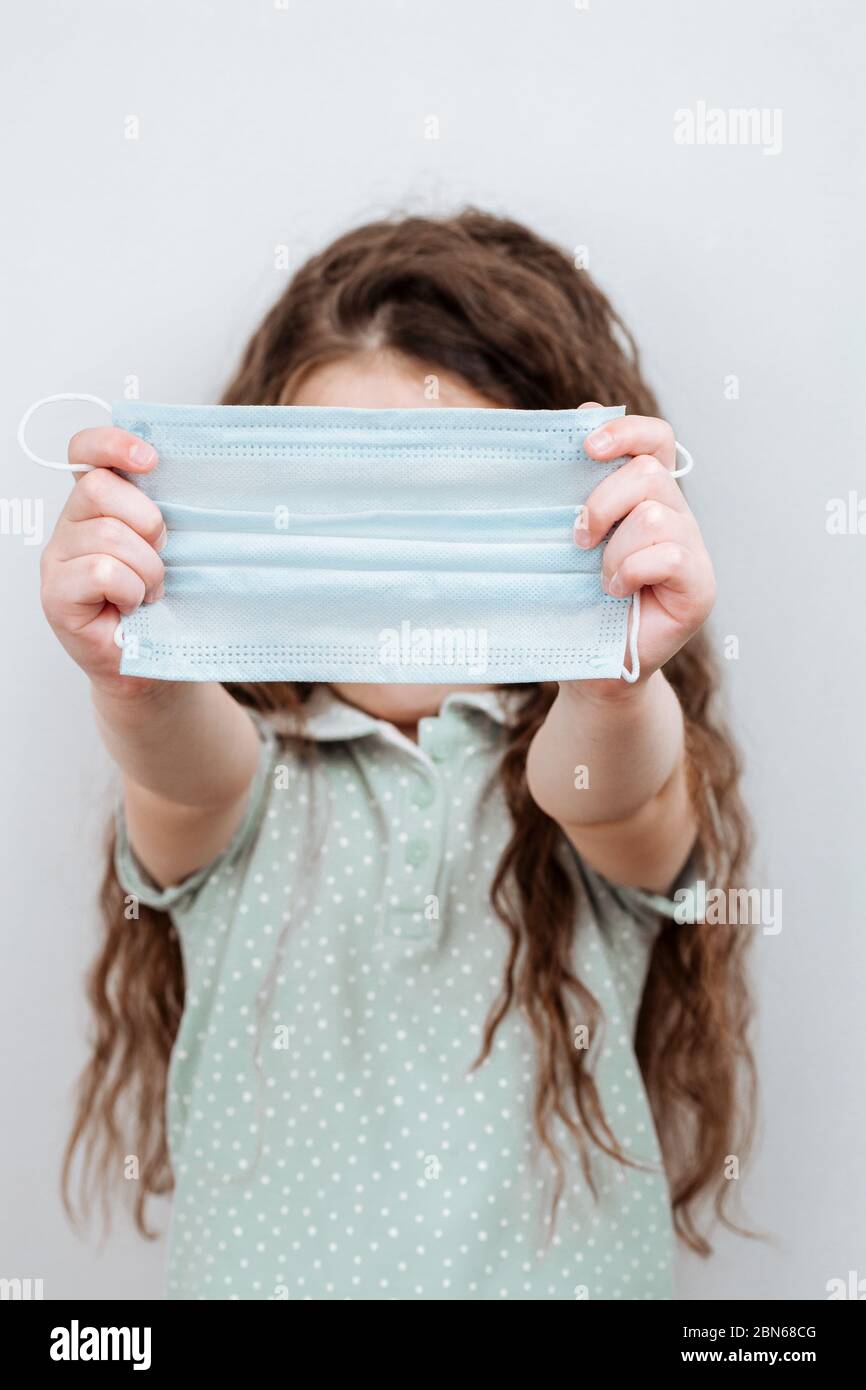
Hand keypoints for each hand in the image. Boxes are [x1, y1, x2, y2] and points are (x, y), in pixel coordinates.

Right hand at [40, 427, 166, 697]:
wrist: (154, 662)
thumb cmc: (166, 604)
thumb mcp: (175, 548)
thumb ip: (172, 510)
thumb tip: (205, 475)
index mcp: (97, 504)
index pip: (86, 451)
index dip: (113, 444)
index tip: (151, 460)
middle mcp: (71, 524)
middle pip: (99, 488)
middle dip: (146, 521)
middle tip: (161, 554)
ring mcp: (58, 559)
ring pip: (108, 536)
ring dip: (146, 567)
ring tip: (150, 591)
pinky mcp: (55, 594)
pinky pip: (102, 571)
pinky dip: (129, 590)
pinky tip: (130, 606)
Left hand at [570, 402, 715, 689]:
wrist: (588, 662)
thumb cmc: (574, 596)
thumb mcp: (564, 533)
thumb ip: (576, 479)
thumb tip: (583, 411)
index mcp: (646, 494)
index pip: (655, 439)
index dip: (624, 432)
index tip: (586, 447)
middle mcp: (676, 515)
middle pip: (649, 473)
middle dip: (603, 502)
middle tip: (578, 537)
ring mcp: (692, 551)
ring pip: (656, 515)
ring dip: (615, 549)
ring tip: (600, 577)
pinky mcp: (700, 586)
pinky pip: (670, 555)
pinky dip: (633, 571)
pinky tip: (617, 592)